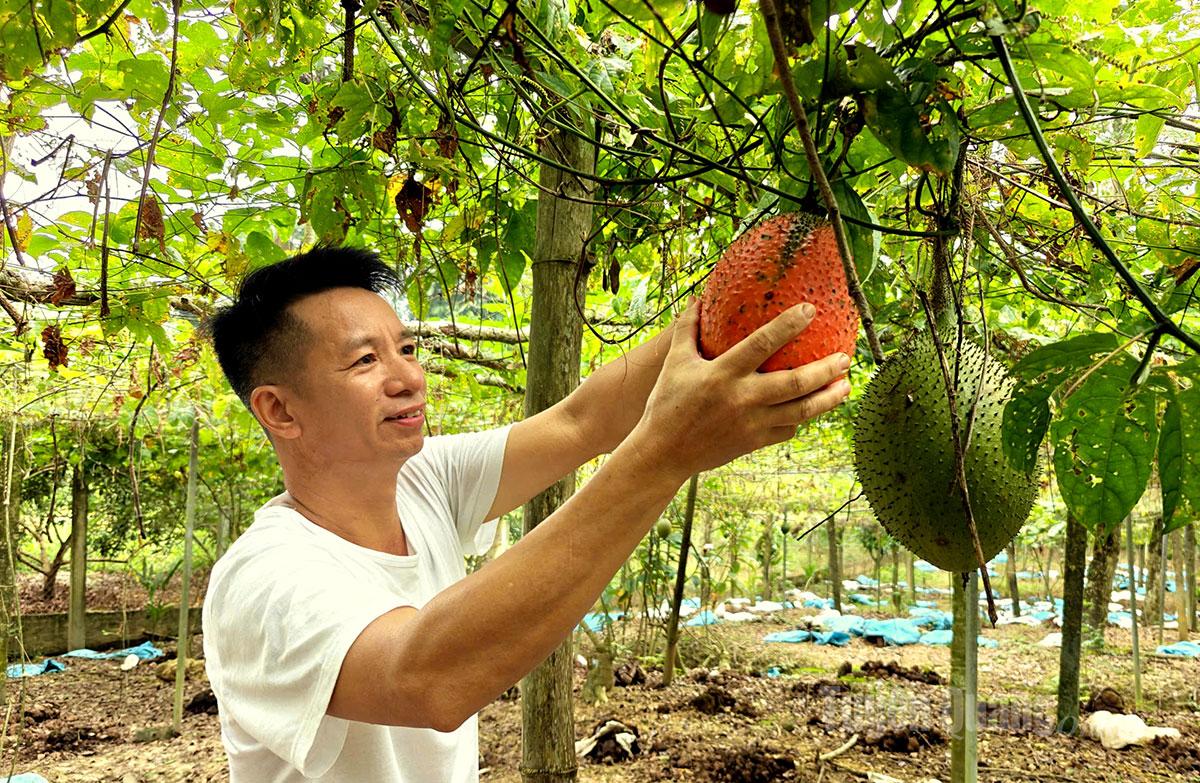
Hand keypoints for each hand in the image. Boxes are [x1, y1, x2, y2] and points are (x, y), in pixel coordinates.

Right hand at [631, 300, 850, 479]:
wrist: (662, 453)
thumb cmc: (666, 404)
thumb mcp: (674, 363)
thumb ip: (687, 330)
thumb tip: (698, 299)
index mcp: (722, 374)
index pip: (762, 343)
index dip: (789, 325)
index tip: (811, 310)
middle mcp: (742, 399)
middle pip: (796, 383)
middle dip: (826, 369)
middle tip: (845, 357)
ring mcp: (751, 424)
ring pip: (801, 411)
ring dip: (828, 398)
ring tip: (846, 386)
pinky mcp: (754, 442)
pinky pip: (787, 429)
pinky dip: (800, 418)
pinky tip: (809, 408)